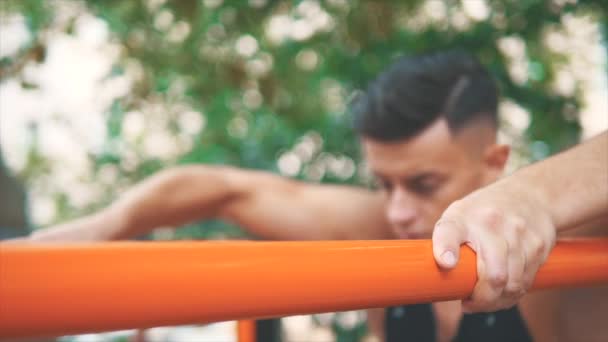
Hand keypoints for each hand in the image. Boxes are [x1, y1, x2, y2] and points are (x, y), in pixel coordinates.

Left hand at [431, 182, 555, 311]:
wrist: (530, 195)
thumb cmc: (483, 213)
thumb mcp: (457, 216)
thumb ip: (445, 242)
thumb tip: (442, 275)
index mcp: (463, 218)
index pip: (450, 231)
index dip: (446, 248)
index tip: (445, 263)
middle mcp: (491, 224)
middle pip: (493, 275)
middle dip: (482, 299)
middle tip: (470, 304)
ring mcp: (518, 235)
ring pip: (512, 284)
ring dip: (497, 301)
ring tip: (485, 301)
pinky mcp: (538, 246)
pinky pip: (526, 283)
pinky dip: (512, 295)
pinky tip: (502, 295)